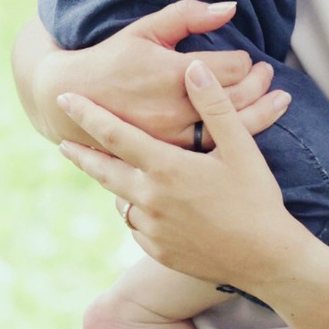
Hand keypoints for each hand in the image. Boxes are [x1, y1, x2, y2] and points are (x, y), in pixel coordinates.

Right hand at [19, 0, 289, 150]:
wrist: (75, 102)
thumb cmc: (113, 60)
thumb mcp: (146, 29)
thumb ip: (189, 15)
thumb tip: (231, 7)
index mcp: (170, 73)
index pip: (230, 67)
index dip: (244, 61)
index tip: (244, 58)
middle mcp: (174, 108)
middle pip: (237, 98)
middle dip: (258, 83)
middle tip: (266, 74)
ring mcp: (173, 136)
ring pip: (231, 128)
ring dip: (261, 112)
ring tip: (277, 99)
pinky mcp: (170, 155)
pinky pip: (215, 148)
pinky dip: (239, 136)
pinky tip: (254, 126)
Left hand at [55, 65, 303, 297]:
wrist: (266, 260)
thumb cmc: (256, 200)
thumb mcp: (240, 148)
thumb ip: (214, 105)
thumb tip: (193, 67)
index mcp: (165, 168)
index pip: (114, 135)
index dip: (87, 115)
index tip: (66, 99)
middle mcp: (150, 199)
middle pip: (102, 171)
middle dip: (81, 154)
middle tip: (62, 142)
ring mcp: (151, 229)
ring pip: (120, 199)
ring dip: (113, 184)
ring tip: (108, 172)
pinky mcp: (158, 252)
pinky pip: (137, 226)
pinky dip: (136, 211)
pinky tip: (143, 206)